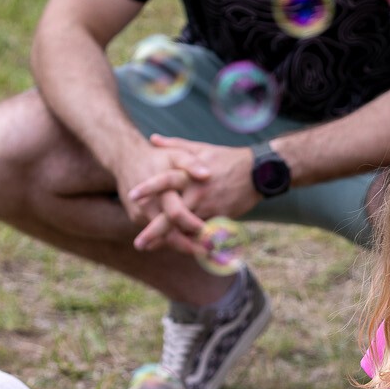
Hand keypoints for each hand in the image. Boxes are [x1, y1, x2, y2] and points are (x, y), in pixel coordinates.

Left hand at [126, 136, 262, 251]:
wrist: (258, 172)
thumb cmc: (227, 158)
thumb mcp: (200, 148)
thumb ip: (174, 146)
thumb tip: (152, 139)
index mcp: (190, 174)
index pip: (165, 180)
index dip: (148, 188)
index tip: (131, 197)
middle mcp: (198, 192)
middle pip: (172, 214)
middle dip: (155, 230)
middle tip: (138, 243)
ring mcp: (210, 207)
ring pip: (187, 228)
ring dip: (170, 241)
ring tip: (154, 248)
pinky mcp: (221, 218)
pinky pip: (204, 233)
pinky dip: (191, 242)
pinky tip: (179, 249)